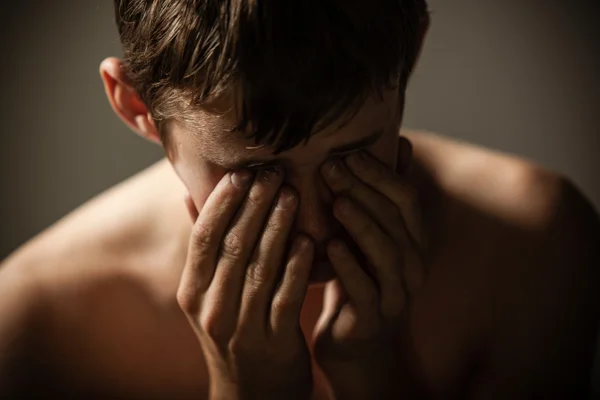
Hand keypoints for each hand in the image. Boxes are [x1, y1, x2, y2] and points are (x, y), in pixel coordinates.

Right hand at [178, 167, 313, 399]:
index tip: (243, 172)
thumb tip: (188, 197)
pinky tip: (308, 240)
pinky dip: (297, 266)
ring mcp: (242, 327)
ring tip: (293, 194)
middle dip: (255, 204)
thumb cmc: (233, 332)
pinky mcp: (275, 342)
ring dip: (278, 226)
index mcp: (192, 292)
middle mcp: (211, 308)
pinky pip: (286, 296)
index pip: (204, 237)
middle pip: (233, 245)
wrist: (251, 394)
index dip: (223, 202)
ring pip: (260, 266)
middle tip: (275, 172)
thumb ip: (204, 249)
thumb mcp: (208, 295)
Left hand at [313, 138, 426, 397]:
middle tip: (331, 168)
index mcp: (413, 241)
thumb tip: (403, 142)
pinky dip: (349, 265)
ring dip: (362, 224)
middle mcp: (413, 266)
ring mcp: (397, 294)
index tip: (348, 153)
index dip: (380, 174)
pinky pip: (366, 289)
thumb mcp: (368, 236)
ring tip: (336, 202)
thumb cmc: (357, 279)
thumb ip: (382, 195)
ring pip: (387, 253)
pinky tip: (330, 246)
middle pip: (397, 220)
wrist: (352, 344)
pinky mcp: (375, 320)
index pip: (406, 198)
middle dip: (365, 191)